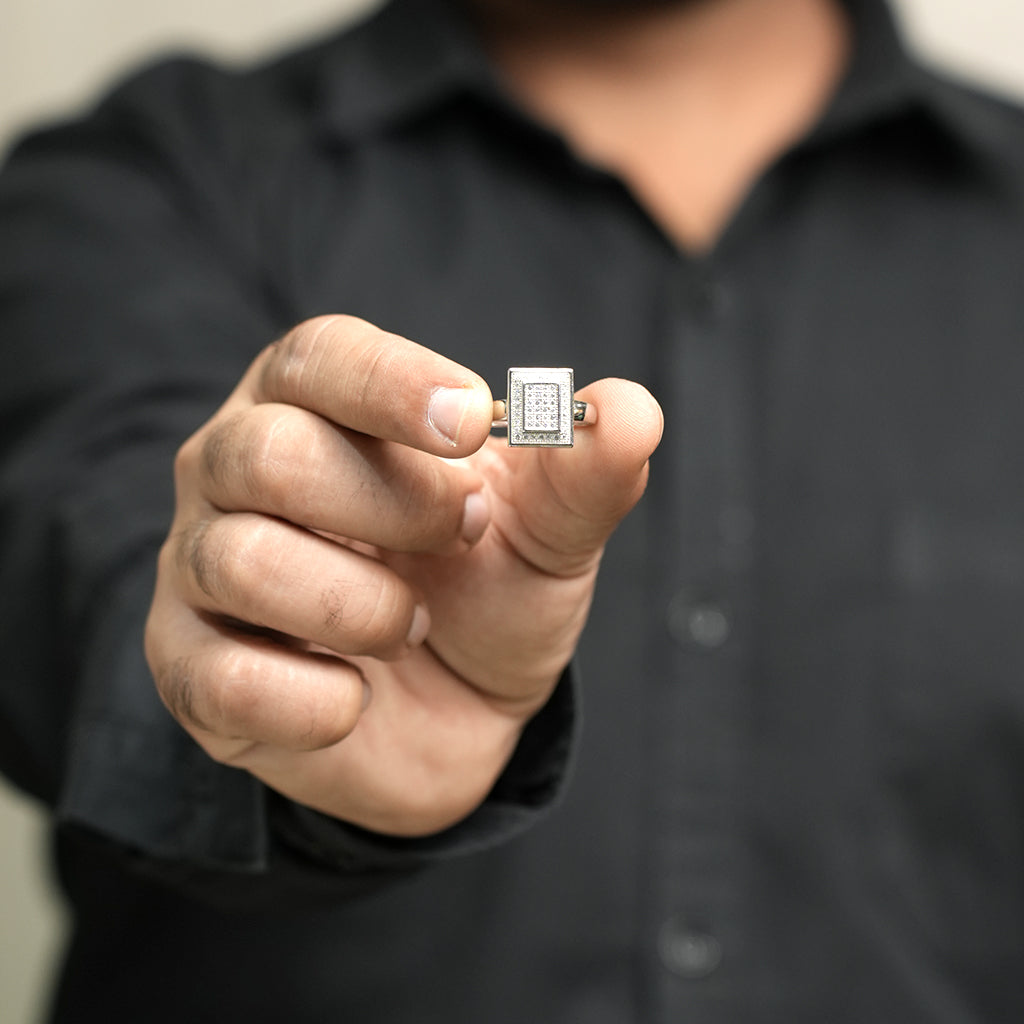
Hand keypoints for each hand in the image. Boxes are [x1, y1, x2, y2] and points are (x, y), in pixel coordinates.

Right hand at [145, 315, 661, 835]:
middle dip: (389, 507)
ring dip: (360, 608)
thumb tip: (631, 411)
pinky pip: (225, 678)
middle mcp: (238, 471)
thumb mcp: (548, 537)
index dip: (391, 383)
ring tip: (410, 626)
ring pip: (240, 560)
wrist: (456, 715)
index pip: (320, 358)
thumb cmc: (488, 596)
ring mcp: (201, 567)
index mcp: (320, 408)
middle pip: (267, 452)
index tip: (471, 422)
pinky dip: (319, 701)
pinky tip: (356, 697)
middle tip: (462, 538)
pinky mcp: (191, 667)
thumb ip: (582, 476)